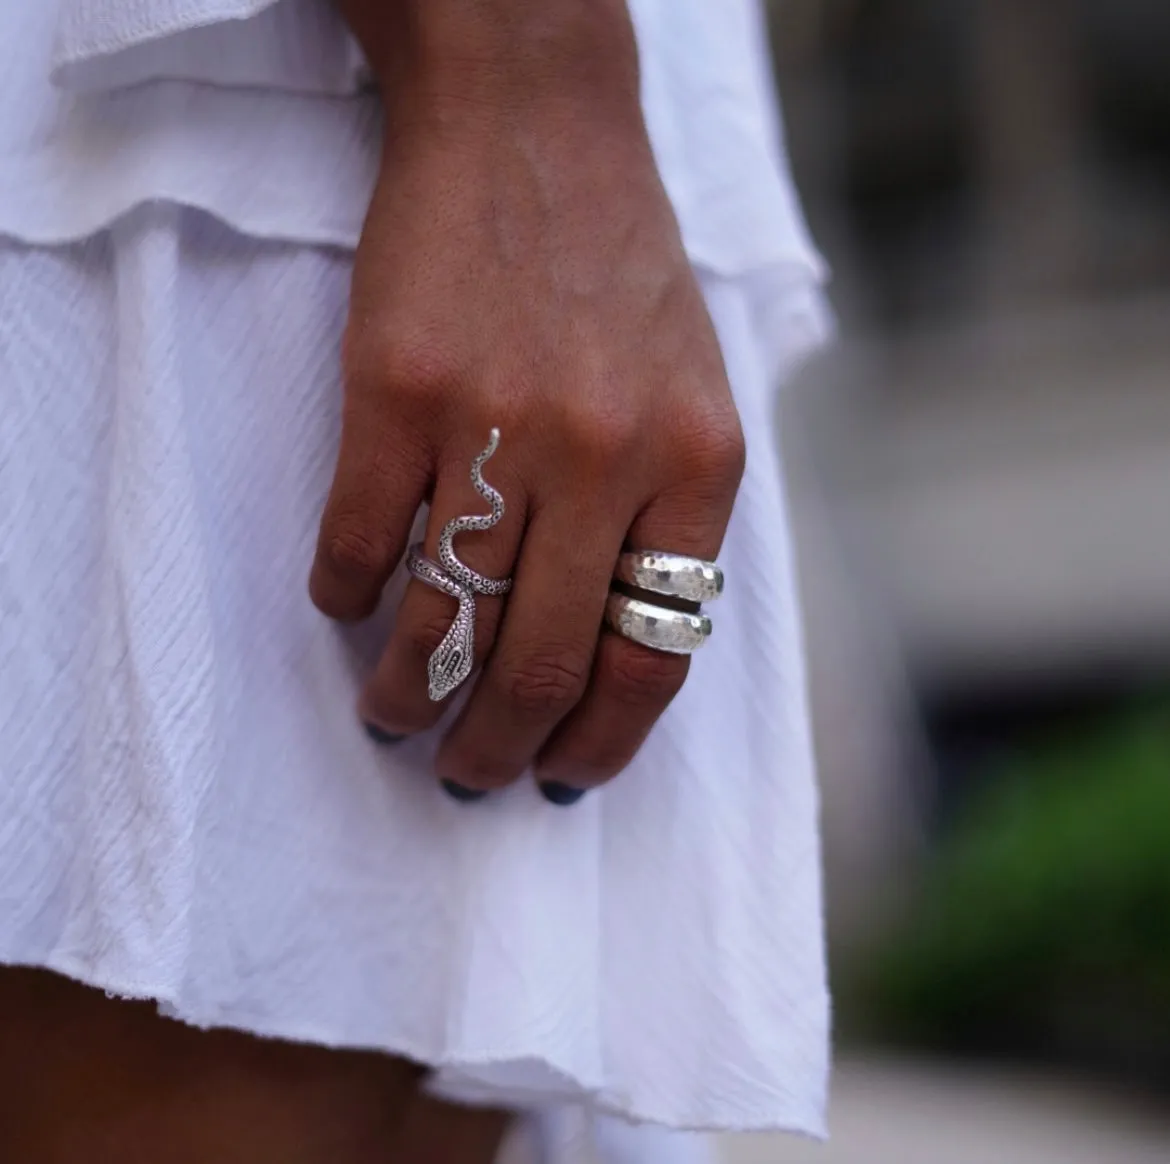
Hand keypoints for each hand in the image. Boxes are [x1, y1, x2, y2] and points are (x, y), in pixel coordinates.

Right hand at [311, 0, 744, 798]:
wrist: (534, 129)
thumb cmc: (616, 274)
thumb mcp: (695, 395)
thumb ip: (670, 519)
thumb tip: (606, 653)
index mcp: (696, 468)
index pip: (651, 659)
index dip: (601, 744)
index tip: (560, 780)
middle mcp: (605, 457)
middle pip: (543, 665)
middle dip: (494, 748)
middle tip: (466, 775)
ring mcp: (497, 424)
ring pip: (443, 623)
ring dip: (407, 696)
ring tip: (392, 716)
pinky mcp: (397, 390)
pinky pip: (360, 542)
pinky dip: (347, 596)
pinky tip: (349, 606)